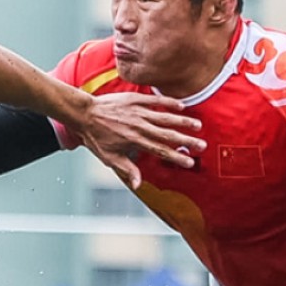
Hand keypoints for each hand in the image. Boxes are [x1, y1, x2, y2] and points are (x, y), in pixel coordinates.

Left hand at [77, 92, 204, 189]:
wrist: (84, 113)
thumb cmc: (95, 137)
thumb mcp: (109, 157)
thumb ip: (127, 169)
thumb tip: (138, 185)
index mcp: (135, 141)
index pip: (160, 151)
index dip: (176, 157)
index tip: (190, 162)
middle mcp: (139, 126)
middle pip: (168, 135)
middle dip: (186, 141)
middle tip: (202, 145)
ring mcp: (138, 112)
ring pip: (165, 117)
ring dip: (182, 121)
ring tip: (197, 125)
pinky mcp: (135, 99)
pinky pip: (155, 101)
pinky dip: (168, 102)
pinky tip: (181, 106)